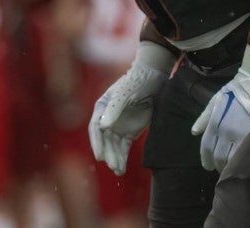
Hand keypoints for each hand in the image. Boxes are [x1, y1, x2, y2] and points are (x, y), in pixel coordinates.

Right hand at [88, 42, 175, 174]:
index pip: (95, 128)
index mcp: (102, 108)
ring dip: (115, 158)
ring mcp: (118, 126)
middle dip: (108, 154)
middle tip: (113, 166)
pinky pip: (123, 147)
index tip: (100, 156)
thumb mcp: (125, 92)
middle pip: (104, 140)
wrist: (154, 79)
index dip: (96, 143)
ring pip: (113, 146)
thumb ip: (115, 108)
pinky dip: (122, 157)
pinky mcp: (129, 132)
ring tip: (119, 171)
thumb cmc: (136, 82)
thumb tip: (104, 125)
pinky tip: (122, 168)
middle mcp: (107, 119)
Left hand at [191, 45, 249, 171]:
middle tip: (219, 168)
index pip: (207, 148)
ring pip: (233, 159)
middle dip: (218, 165)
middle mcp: (226, 132)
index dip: (206, 159)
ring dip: (230, 165)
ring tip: (230, 167)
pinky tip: (241, 162)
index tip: (207, 166)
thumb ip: (204, 118)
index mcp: (215, 123)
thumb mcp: (215, 102)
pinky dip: (242, 160)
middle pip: (219, 157)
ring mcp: (241, 135)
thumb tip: (194, 132)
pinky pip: (246, 154)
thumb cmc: (233, 92)